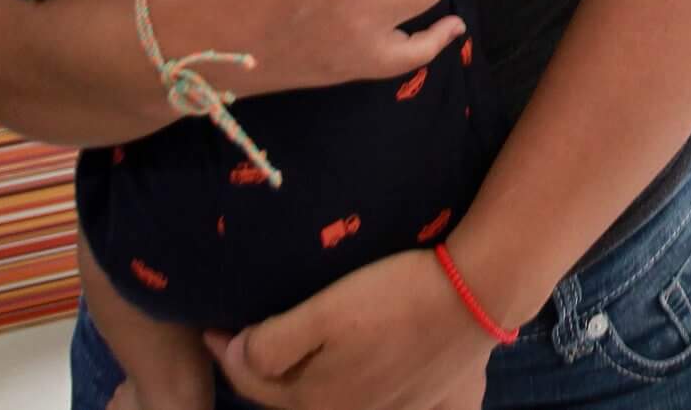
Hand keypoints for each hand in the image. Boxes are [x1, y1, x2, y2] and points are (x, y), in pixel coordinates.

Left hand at [209, 247, 500, 409]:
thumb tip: (234, 354)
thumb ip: (271, 342)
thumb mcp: (323, 312)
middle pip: (299, 399)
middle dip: (272, 375)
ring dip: (321, 387)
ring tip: (313, 358)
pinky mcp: (435, 399)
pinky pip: (401, 408)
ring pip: (343, 404)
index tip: (212, 326)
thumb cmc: (396, 296)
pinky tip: (388, 387)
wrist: (479, 292)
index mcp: (320, 401)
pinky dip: (388, 403)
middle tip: (253, 340)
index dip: (228, 353)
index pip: (256, 383)